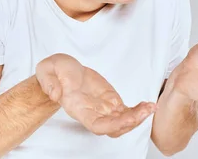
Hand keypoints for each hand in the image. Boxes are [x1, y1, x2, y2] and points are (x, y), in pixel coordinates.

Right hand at [36, 53, 155, 137]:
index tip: (125, 119)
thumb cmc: (53, 72)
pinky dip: (139, 110)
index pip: (96, 125)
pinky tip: (148, 105)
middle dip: (131, 122)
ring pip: (123, 121)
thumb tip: (56, 94)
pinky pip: (127, 111)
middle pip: (114, 127)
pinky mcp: (111, 101)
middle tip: (145, 111)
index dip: (112, 126)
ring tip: (150, 107)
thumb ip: (49, 82)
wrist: (62, 70)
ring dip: (138, 117)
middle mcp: (92, 112)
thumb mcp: (46, 70)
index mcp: (78, 108)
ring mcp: (103, 108)